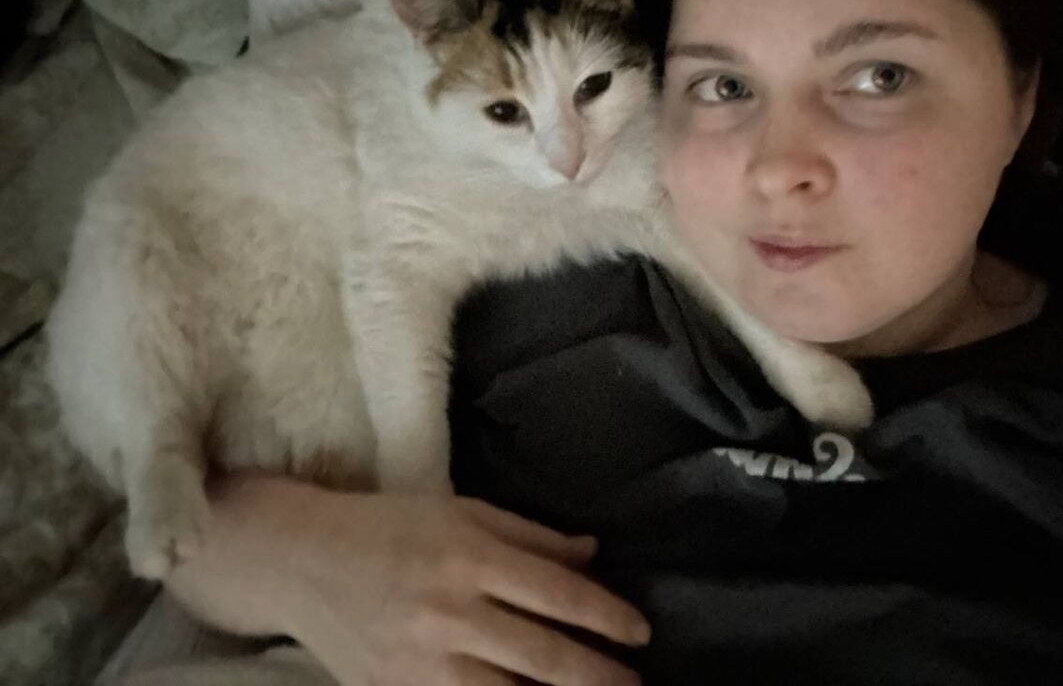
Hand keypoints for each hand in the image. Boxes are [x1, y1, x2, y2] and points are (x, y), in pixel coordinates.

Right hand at [168, 476, 648, 685]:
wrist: (300, 562)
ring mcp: (423, 663)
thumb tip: (594, 553)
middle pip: (543, 656)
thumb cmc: (390, 526)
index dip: (607, 616)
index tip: (641, 631)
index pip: (557, 594)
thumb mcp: (463, 512)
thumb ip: (530, 536)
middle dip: (599, 676)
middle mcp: (451, 613)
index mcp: (470, 557)